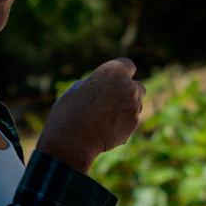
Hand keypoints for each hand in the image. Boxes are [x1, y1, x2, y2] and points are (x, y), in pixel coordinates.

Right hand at [34, 59, 144, 173]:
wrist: (72, 141)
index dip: (122, 72)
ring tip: (105, 118)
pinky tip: (106, 129)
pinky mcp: (134, 124)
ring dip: (127, 108)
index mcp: (113, 72)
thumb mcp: (77, 89)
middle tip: (111, 101)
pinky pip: (131, 120)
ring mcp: (134, 106)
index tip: (117, 79)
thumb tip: (104, 85)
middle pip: (137, 86)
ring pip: (136, 104)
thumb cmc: (68, 112)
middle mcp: (128, 86)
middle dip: (128, 92)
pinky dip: (123, 124)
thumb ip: (96, 83)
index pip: (127, 65)